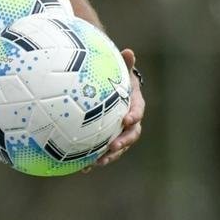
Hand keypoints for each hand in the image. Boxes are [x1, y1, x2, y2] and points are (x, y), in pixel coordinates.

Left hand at [89, 48, 144, 169]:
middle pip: (130, 135)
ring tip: (97, 162)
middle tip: (113, 147)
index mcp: (134, 105)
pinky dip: (94, 159)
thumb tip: (129, 51)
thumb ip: (125, 63)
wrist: (112, 89)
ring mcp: (119, 133)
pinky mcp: (108, 140)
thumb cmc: (116, 77)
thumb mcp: (120, 70)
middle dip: (123, 142)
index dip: (134, 116)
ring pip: (118, 147)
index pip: (138, 111)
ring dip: (109, 156)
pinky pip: (103, 151)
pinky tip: (82, 168)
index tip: (127, 120)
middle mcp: (130, 122)